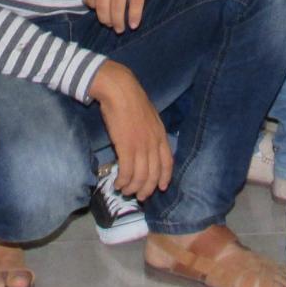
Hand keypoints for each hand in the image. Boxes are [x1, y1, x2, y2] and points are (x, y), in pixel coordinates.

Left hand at [84, 0, 163, 31]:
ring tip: (121, 29)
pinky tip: (134, 24)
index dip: (93, 6)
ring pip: (117, 5)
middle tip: (111, 26)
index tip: (99, 11)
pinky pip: (136, 1)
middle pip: (102, 3)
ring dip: (118, 21)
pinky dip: (134, 15)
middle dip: (105, 19)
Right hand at [88, 61, 172, 199]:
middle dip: (147, 189)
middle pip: (154, 174)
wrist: (120, 90)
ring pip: (140, 177)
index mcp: (161, 135)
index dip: (165, 178)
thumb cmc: (132, 100)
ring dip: (132, 188)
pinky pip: (126, 172)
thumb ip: (151, 132)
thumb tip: (147, 144)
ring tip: (125, 191)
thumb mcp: (150, 116)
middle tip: (140, 196)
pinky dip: (122, 181)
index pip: (168, 163)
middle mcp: (154, 143)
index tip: (161, 188)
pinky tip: (117, 183)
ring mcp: (141, 146)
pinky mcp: (126, 147)